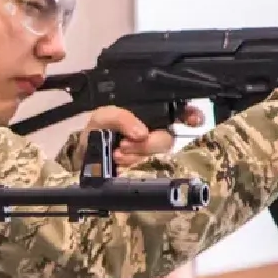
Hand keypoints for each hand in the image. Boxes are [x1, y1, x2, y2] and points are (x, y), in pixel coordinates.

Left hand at [82, 104, 205, 166]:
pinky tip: (118, 160)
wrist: (84, 154)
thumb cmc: (97, 129)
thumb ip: (121, 118)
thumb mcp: (104, 116)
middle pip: (169, 137)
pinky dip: (132, 164)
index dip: (192, 115)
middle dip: (150, 143)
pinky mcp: (144, 165)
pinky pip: (148, 167)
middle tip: (126, 144)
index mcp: (150, 112)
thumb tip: (142, 133)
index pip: (181, 111)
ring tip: (117, 152)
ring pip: (159, 153)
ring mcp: (151, 149)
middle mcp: (155, 130)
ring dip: (138, 154)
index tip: (193, 121)